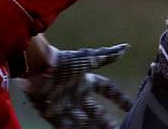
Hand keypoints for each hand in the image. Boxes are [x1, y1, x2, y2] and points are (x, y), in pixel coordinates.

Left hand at [19, 43, 133, 128]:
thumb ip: (106, 56)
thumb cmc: (63, 62)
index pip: (107, 90)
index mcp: (86, 81)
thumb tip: (126, 48)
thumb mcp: (87, 59)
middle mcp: (78, 95)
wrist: (37, 68)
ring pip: (83, 121)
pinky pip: (65, 126)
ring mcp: (66, 105)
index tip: (130, 106)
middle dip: (107, 121)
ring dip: (93, 128)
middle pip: (97, 111)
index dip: (119, 98)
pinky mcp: (53, 114)